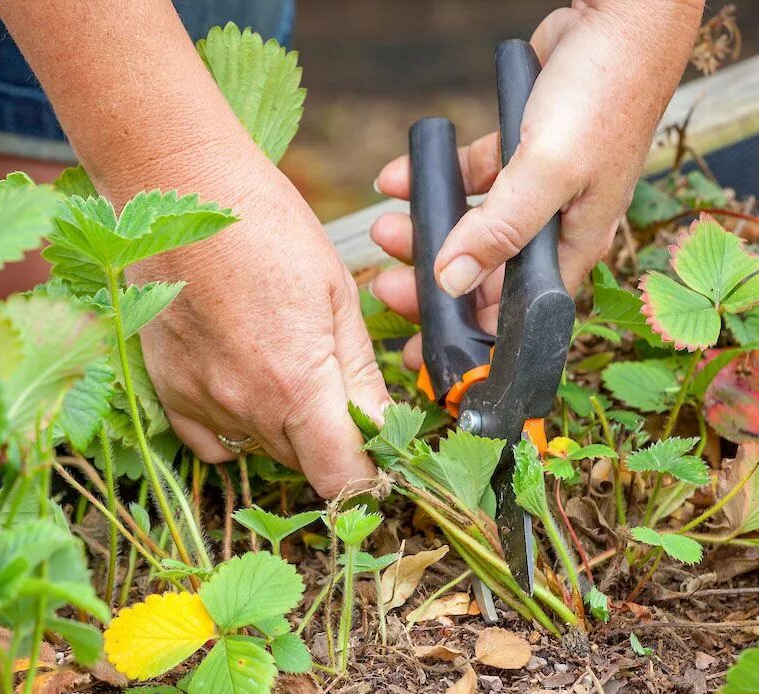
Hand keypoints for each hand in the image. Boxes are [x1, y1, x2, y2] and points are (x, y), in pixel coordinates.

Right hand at [0, 0, 390, 497]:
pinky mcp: (169, 392)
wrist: (181, 193)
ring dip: (289, 430)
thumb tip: (382, 430)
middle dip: (332, 442)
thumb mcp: (337, 296)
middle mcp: (247, 408)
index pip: (342, 477)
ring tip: (287, 366)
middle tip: (336, 388)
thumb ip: (360, 377)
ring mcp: (202, 403)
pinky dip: (240, 428)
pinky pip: (216, 441)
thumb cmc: (269, 230)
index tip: (378, 456)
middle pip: (306, 464)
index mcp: (299, 385)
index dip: (369, 476)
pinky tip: (247, 384)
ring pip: (266, 451)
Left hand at [369, 0, 702, 369]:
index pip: (513, 313)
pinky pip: (466, 180)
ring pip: (468, 229)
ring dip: (424, 232)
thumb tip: (454, 281)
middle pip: (483, 275)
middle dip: (432, 284)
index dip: (468, 335)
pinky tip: (397, 179)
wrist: (619, 16)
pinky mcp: (516, 156)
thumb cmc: (604, 94)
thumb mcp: (550, 171)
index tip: (424, 349)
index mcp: (571, 247)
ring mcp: (533, 193)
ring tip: (384, 230)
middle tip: (387, 287)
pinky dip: (433, 181)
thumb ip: (500, 231)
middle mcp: (552, 228)